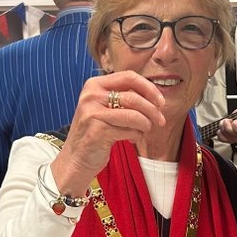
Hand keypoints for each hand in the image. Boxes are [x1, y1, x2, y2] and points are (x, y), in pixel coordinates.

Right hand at [52, 70, 165, 196]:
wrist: (75, 158)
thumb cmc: (95, 133)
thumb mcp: (104, 108)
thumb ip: (123, 97)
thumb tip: (155, 96)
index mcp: (94, 85)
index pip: (129, 77)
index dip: (149, 88)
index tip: (161, 101)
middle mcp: (91, 96)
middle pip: (134, 97)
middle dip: (152, 110)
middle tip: (160, 121)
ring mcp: (93, 113)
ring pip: (134, 115)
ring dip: (145, 125)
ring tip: (144, 131)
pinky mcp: (97, 131)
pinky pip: (129, 131)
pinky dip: (135, 136)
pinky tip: (130, 138)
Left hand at [217, 95, 236, 144]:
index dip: (234, 123)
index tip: (235, 120)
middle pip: (229, 131)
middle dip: (226, 124)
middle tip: (228, 121)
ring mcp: (234, 139)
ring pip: (224, 134)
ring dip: (222, 127)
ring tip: (226, 124)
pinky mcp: (228, 141)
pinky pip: (221, 138)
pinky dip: (220, 133)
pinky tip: (223, 130)